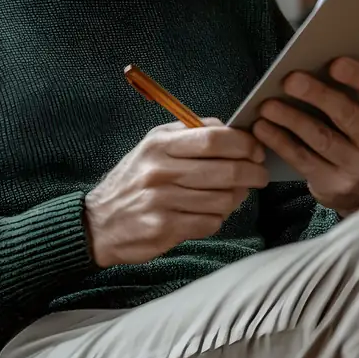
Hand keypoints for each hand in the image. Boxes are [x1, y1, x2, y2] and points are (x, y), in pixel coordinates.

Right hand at [84, 119, 268, 267]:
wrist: (98, 222)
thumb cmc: (134, 180)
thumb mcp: (152, 146)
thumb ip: (189, 133)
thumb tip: (231, 129)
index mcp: (159, 144)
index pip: (213, 138)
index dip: (244, 144)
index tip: (256, 149)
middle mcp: (160, 171)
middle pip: (225, 169)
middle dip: (252, 172)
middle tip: (260, 175)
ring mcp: (162, 201)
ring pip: (223, 199)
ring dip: (237, 198)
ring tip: (235, 195)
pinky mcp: (165, 228)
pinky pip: (210, 222)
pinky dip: (218, 218)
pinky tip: (211, 212)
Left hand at [252, 57, 358, 215]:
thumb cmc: (358, 136)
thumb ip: (350, 93)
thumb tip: (312, 65)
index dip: (357, 77)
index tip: (334, 63)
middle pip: (347, 116)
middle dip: (317, 95)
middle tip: (290, 80)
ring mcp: (358, 168)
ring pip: (321, 139)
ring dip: (291, 119)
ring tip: (268, 105)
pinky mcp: (333, 184)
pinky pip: (302, 160)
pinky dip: (280, 142)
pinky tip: (263, 128)